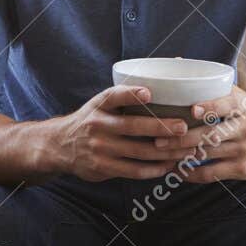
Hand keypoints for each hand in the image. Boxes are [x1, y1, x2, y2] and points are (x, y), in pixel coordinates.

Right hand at [49, 85, 196, 181]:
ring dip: (165, 152)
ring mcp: (99, 148)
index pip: (114, 95)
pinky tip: (169, 165)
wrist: (60, 145)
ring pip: (138, 152)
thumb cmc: (93, 119)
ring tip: (186, 150)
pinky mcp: (102, 167)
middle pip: (132, 126)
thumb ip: (125, 95)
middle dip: (160, 127)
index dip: (131, 94)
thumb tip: (165, 75)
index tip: (149, 93)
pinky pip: (133, 170)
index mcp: (99, 105)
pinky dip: (154, 169)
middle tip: (183, 127)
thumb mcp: (100, 103)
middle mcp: (97, 125)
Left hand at [152, 86, 245, 183]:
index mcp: (243, 106)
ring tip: (159, 154)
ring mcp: (244, 150)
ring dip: (180, 156)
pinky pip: (212, 174)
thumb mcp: (242, 97)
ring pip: (206, 155)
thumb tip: (178, 61)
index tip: (193, 110)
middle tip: (158, 139)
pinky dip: (191, 174)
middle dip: (181, 139)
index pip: (227, 104)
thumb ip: (213, 85)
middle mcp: (245, 127)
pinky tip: (177, 171)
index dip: (210, 107)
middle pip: (209, 135)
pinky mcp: (243, 169)